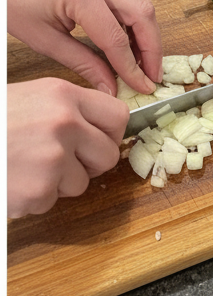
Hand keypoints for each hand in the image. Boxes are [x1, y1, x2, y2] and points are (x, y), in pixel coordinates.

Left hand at [7, 0, 161, 95]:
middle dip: (153, 50)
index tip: (143, 87)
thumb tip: (111, 87)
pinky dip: (134, 25)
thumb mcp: (45, 40)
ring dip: (147, 37)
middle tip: (153, 76)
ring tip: (142, 64)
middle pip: (143, 16)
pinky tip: (130, 46)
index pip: (118, 39)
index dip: (133, 68)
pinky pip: (128, 1)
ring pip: (140, 7)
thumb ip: (84, 64)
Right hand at [8, 79, 127, 216]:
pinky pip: (52, 200)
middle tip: (56, 159)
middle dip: (87, 163)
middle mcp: (63, 124)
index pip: (117, 116)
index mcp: (62, 95)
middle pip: (108, 155)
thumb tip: (101, 131)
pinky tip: (12, 178)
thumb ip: (66, 111)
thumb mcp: (28, 99)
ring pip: (81, 182)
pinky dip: (34, 196)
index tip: (97, 139)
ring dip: (57, 182)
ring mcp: (53, 158)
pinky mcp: (40, 190)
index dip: (109, 133)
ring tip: (23, 164)